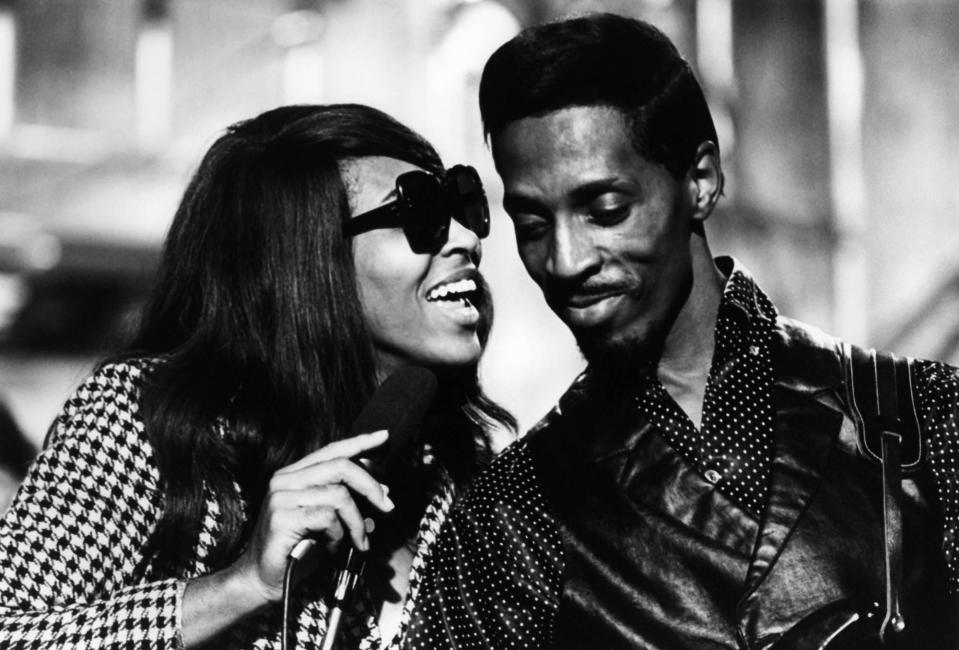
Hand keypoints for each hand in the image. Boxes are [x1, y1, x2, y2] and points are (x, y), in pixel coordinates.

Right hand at [228, 429, 394, 603]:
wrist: (262, 580)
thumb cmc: (297, 551)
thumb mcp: (326, 521)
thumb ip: (347, 502)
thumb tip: (382, 492)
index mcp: (294, 475)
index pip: (331, 450)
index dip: (360, 442)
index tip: (384, 437)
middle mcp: (285, 480)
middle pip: (340, 466)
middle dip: (370, 486)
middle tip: (387, 506)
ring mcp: (281, 497)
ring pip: (339, 495)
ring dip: (356, 522)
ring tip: (358, 541)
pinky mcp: (282, 518)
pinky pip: (327, 517)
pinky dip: (338, 534)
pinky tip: (330, 547)